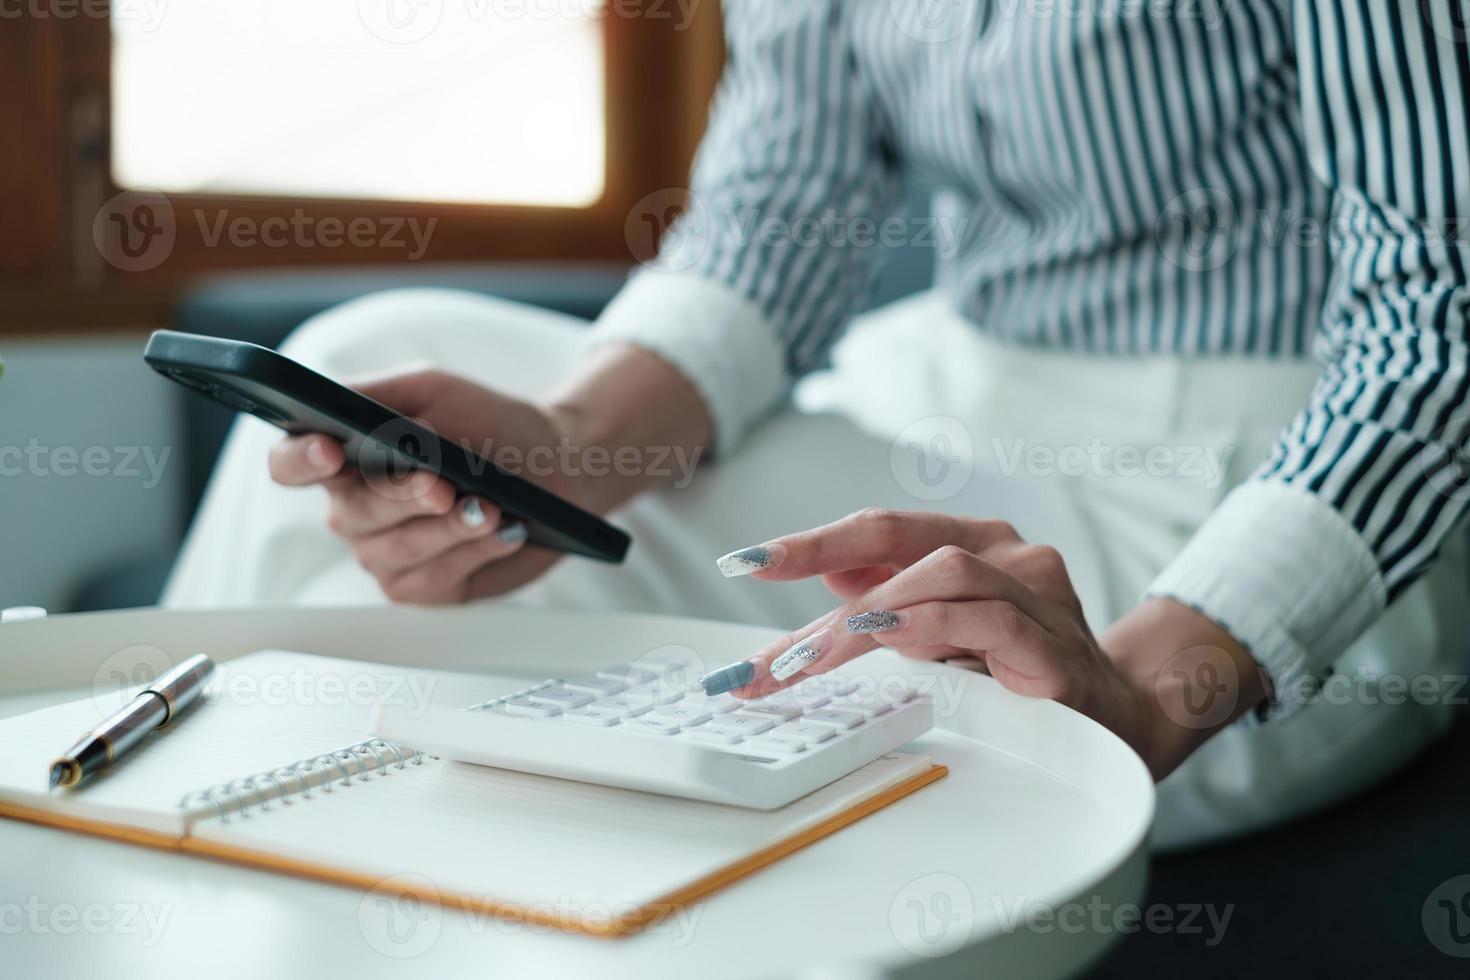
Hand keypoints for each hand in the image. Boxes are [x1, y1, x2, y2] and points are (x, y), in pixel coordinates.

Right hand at [268, 343, 714, 605]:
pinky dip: (473, 553)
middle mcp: (356, 512)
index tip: (330, 450)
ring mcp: (387, 555)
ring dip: (447, 529)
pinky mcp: (428, 588)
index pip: (290, 465)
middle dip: (400, 498)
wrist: (555, 465)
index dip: (300, 461)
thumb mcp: (433, 391)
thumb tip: (343, 408)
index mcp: (345, 460)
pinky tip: (505, 531)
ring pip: (395, 553)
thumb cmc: (489, 425)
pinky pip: (435, 581)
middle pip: (353, 514)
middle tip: (442, 484)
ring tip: (490, 507)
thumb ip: (379, 394)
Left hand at [708, 509, 1264, 778]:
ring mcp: (1037, 596)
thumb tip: (827, 575)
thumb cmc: (1025, 669)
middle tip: (763, 625)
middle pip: (901, 540)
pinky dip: (931, 626)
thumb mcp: (944, 630)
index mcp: (975, 544)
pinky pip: (988, 622)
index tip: (749, 561)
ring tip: (808, 656)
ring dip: (864, 614)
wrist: (1123, 719)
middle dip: (818, 565)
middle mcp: (1008, 555)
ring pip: (942, 573)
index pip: (881, 530)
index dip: (811, 541)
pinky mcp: (1055, 648)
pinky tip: (887, 638)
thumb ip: (893, 597)